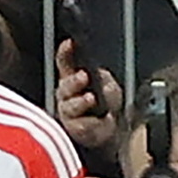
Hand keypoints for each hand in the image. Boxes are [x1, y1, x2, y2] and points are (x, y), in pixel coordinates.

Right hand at [52, 40, 118, 157]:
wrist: (111, 133)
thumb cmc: (106, 108)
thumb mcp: (112, 89)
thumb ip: (108, 83)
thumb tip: (105, 84)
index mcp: (73, 79)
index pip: (65, 63)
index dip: (65, 53)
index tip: (69, 44)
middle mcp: (67, 94)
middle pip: (66, 84)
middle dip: (74, 80)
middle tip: (83, 76)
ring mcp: (67, 111)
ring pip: (69, 105)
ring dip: (80, 101)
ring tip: (90, 98)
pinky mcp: (72, 128)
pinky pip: (78, 123)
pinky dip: (88, 121)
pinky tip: (93, 120)